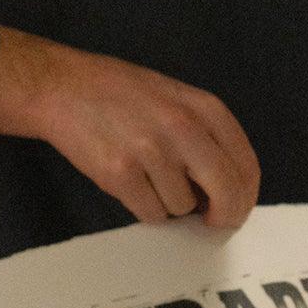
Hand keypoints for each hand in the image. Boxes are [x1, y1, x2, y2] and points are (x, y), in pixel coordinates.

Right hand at [32, 46, 260, 228]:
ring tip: (149, 176)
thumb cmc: (122, 94)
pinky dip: (145, 208)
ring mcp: (151, 151)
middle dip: (224, 215)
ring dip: (171, 203)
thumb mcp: (178, 99)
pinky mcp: (121, 174)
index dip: (245, 196)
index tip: (237, 208)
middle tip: (213, 220)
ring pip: (183, 207)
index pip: (246, 165)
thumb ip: (208, 135)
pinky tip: (132, 183)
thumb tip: (230, 187)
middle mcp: (182, 128)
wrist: (62, 87)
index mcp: (204, 108)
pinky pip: (152, 214)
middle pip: (226, 192)